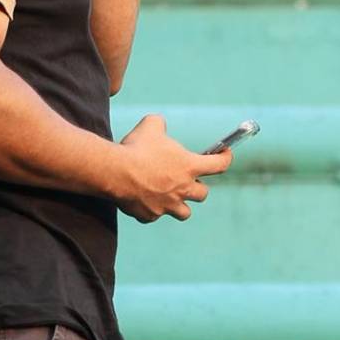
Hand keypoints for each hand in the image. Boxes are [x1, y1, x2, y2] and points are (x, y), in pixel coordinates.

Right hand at [116, 114, 231, 222]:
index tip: (225, 154)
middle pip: (203, 194)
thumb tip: (159, 124)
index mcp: (188, 166)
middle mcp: (182, 189)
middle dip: (198, 188)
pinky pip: (155, 216)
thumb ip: (160, 124)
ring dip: (180, 205)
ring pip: (184, 212)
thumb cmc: (135, 147)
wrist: (114, 171)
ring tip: (171, 197)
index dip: (225, 158)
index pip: (219, 165)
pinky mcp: (150, 215)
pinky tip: (143, 201)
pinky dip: (151, 210)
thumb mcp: (151, 125)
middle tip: (189, 181)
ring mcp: (167, 205)